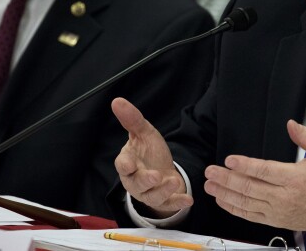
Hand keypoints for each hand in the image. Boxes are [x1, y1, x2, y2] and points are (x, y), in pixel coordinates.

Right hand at [112, 97, 192, 215]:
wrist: (162, 171)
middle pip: (137, 183)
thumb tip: (117, 100)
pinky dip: (178, 202)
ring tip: (174, 181)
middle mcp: (136, 181)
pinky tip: (188, 199)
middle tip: (156, 176)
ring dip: (163, 191)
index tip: (128, 164)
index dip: (125, 165)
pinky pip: (169, 204)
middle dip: (146, 180)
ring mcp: (149, 193)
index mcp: (128, 163)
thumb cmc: (148, 152)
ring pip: (153, 195)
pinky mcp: (163, 201)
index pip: (122, 165)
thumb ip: (132, 119)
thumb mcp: (143, 133)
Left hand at [203, 120, 305, 231]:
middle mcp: (283, 196)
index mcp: (294, 178)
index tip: (229, 160)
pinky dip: (234, 208)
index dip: (245, 166)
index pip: (265, 171)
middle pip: (249, 187)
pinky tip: (222, 200)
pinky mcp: (274, 220)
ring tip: (210, 185)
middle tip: (211, 171)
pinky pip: (249, 215)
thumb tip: (291, 124)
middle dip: (227, 179)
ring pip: (246, 202)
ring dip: (225, 193)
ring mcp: (277, 210)